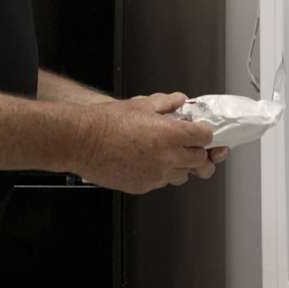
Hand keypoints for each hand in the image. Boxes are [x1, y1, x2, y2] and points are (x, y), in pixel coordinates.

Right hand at [72, 92, 213, 193]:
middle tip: (193, 148)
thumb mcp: (142, 104)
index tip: (201, 132)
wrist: (82, 141)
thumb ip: (167, 103)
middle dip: (199, 153)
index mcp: (171, 134)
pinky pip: (162, 182)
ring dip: (182, 166)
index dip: (204, 133)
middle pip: (201, 161)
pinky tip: (151, 163)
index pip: (206, 137)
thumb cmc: (107, 123)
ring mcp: (156, 175)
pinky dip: (161, 174)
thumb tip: (179, 101)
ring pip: (183, 175)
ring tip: (170, 156)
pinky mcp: (143, 186)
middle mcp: (168, 157)